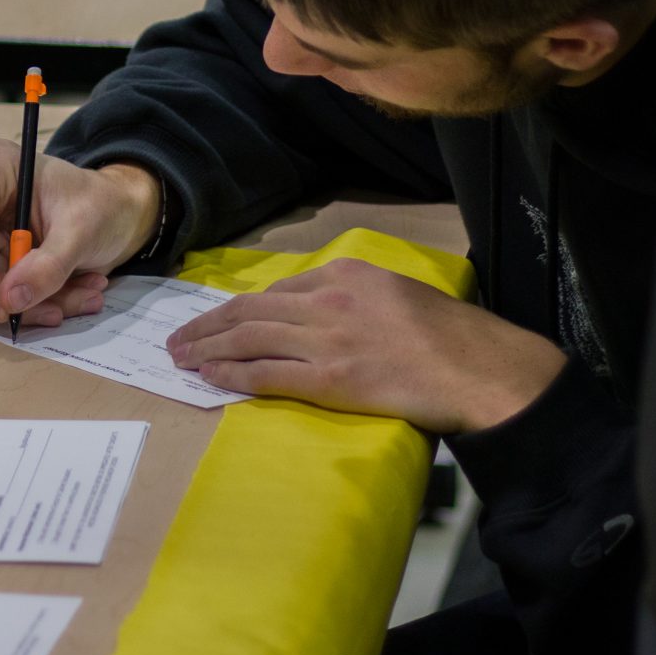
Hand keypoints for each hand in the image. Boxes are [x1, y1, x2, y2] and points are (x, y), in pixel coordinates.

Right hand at [0, 143, 162, 326]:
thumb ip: (49, 266)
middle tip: (58, 311)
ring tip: (80, 296)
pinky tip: (69, 293)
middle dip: (11, 294)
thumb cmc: (101, 206)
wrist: (115, 211)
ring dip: (29, 302)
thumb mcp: (83, 233)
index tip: (10, 308)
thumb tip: (10, 300)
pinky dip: (32, 301)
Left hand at [166, 258, 566, 433]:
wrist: (476, 368)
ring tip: (182, 358)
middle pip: (250, 310)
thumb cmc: (449, 336)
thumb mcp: (397, 294)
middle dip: (208, 325)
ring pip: (247, 339)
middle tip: (179, 339)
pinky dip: (230, 375)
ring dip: (207, 348)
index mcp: (346, 275)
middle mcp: (328, 301)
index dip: (240, 308)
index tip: (219, 319)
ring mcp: (325, 340)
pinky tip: (210, 378)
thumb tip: (323, 315)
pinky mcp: (328, 379)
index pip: (277, 291)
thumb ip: (356, 298)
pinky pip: (264, 374)